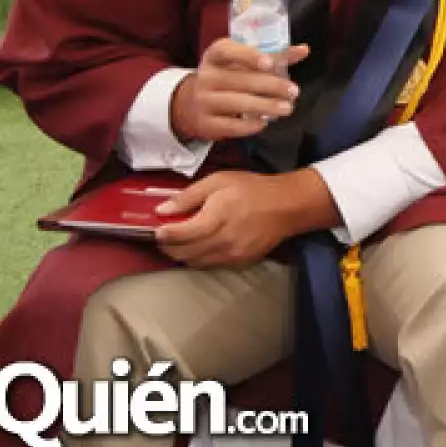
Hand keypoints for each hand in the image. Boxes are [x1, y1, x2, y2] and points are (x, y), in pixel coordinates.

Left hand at [155, 170, 337, 267]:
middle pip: (183, 253)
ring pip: (194, 263)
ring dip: (181, 254)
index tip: (157, 228)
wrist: (287, 206)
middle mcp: (223, 241)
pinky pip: (209, 265)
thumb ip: (189, 195)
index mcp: (216, 217)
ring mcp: (231, 255)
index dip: (163, 233)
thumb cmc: (252, 189)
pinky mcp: (239, 262)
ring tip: (180, 241)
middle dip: (168, 246)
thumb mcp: (219, 180)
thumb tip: (162, 210)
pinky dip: (198, 258)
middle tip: (165, 235)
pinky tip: (200, 246)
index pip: (179, 234)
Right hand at [169, 39, 308, 143]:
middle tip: (294, 91)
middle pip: (240, 80)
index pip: (228, 51)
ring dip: (266, 106)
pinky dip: (250, 125)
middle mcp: (206, 76)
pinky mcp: (206, 123)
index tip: (270, 63)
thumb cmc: (227, 77)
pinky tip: (265, 122)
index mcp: (215, 56)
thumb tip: (304, 50)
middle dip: (271, 86)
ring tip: (287, 108)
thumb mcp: (243, 63)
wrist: (193, 104)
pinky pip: (231, 125)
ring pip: (238, 103)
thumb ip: (274, 57)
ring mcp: (203, 100)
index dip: (248, 56)